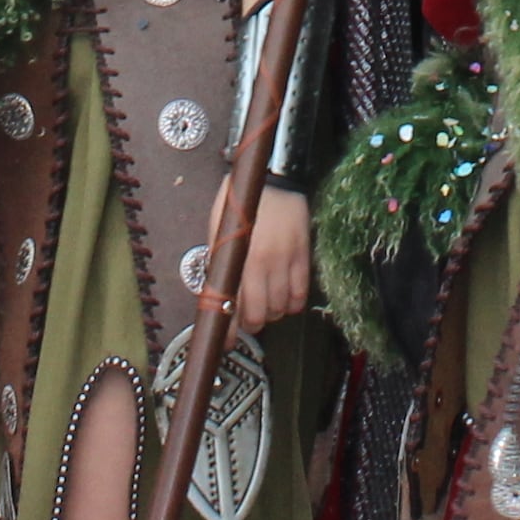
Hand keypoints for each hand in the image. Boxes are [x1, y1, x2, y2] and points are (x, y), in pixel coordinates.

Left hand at [233, 190, 313, 337]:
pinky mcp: (302, 256)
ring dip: (272, 313)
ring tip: (267, 304)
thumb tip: (217, 292)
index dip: (228, 329)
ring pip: (280, 309)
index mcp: (237, 257)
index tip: (226, 341)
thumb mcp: (219, 229)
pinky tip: (286, 298)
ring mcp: (284, 260)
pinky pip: (300, 294)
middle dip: (251, 322)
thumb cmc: (242, 201)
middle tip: (248, 317)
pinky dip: (293, 304)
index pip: (231, 304)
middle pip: (258, 314)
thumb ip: (219, 261)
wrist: (274, 178)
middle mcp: (260, 263)